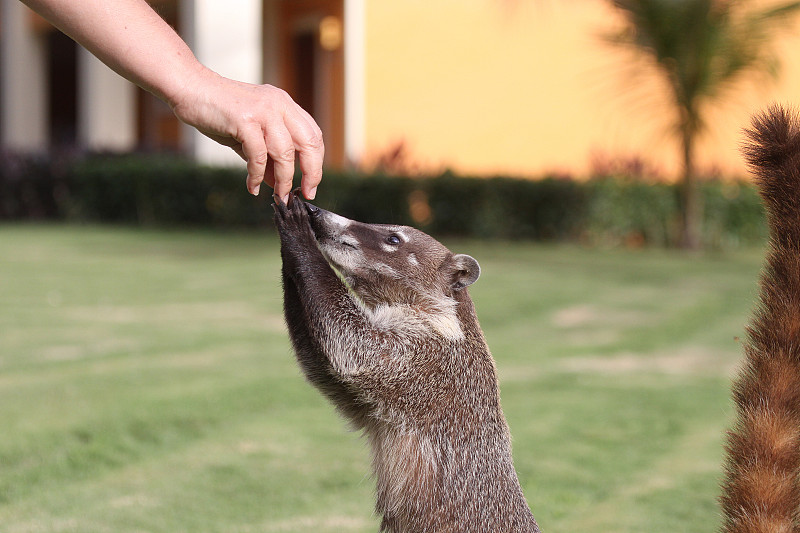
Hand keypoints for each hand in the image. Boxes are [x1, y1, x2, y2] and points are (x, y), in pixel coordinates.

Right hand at [170, 67, 323, 199]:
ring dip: (284, 179)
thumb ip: (268, 156)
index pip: (313, 135)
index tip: (311, 184)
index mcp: (285, 104)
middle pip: (309, 142)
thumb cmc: (219, 111)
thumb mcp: (250, 134)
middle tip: (305, 193)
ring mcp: (263, 110)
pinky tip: (253, 186)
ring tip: (279, 196)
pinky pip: (258, 155)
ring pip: (285, 152)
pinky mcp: (244, 119)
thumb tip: (279, 184)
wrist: (190, 88)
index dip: (317, 162)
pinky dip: (257, 175)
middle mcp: (279, 104)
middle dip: (311, 173)